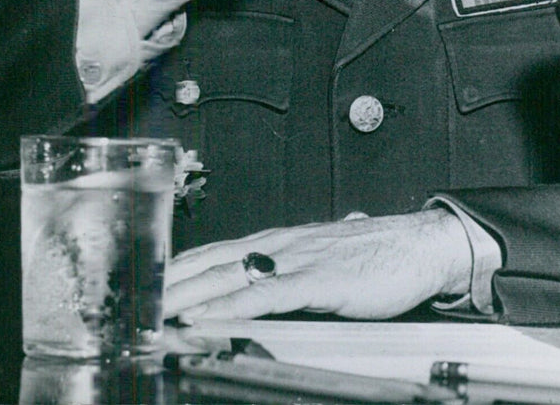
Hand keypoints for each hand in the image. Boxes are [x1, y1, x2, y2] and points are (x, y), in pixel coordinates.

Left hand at [164, 210, 472, 321]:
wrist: (422, 244)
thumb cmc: (380, 252)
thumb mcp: (330, 256)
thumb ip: (301, 264)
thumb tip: (281, 273)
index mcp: (283, 241)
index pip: (218, 250)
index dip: (182, 267)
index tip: (150, 282)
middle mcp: (283, 245)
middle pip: (214, 261)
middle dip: (173, 283)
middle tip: (138, 302)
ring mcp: (298, 262)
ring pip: (230, 276)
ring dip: (189, 296)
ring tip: (157, 313)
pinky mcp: (318, 282)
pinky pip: (265, 297)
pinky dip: (231, 307)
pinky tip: (208, 319)